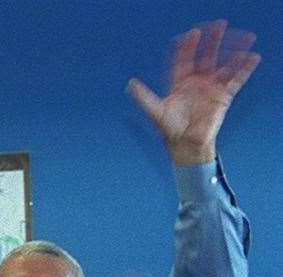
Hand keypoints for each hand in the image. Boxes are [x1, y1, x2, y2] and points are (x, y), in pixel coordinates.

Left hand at [129, 20, 259, 164]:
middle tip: (219, 25)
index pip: (184, 60)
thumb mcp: (154, 111)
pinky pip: (236, 80)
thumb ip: (143, 97)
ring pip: (224, 65)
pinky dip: (244, 69)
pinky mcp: (223, 97)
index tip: (192, 33)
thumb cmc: (168, 130)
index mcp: (179, 83)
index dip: (187, 46)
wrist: (185, 146)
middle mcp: (196, 83)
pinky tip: (251, 57)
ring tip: (244, 37)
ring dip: (234, 51)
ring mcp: (210, 89)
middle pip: (206, 57)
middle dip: (212, 41)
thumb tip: (131, 84)